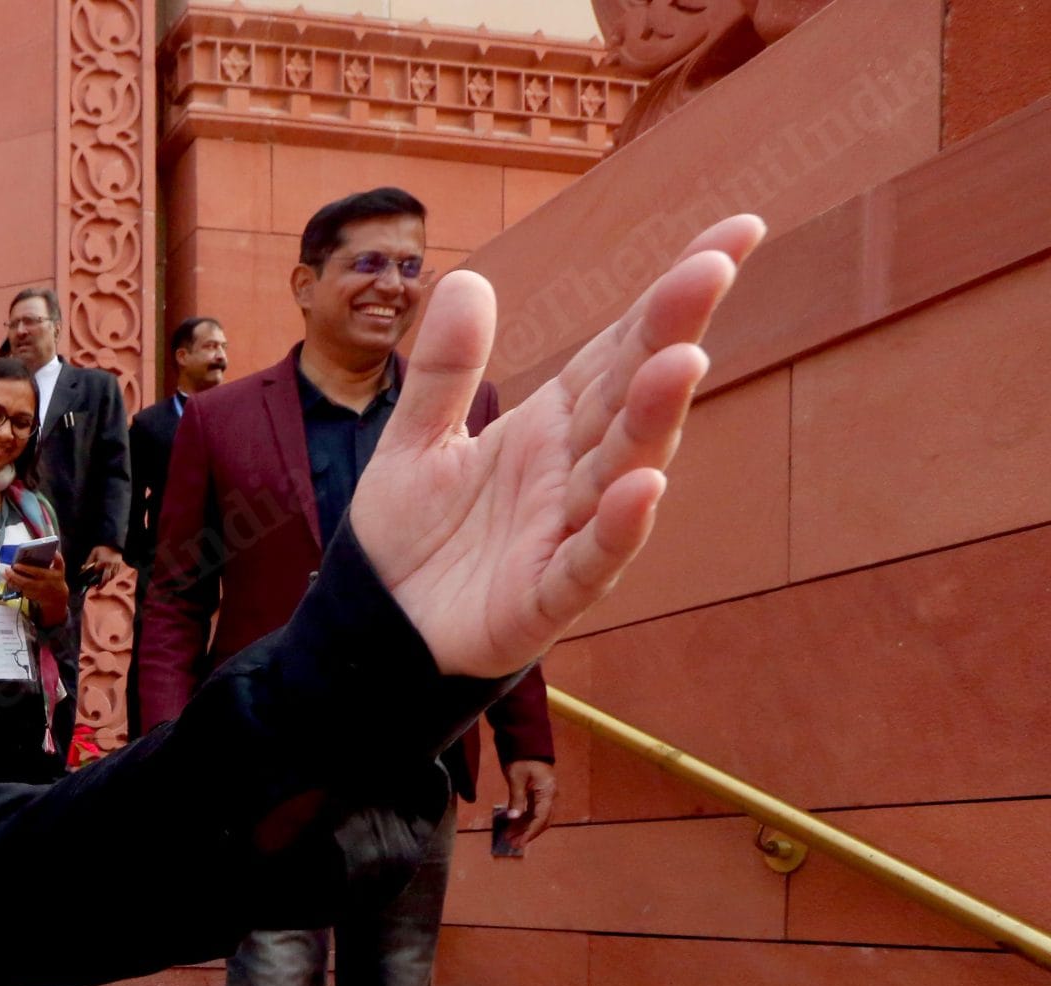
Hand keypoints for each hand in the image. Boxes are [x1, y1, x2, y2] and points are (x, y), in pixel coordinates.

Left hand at [6, 557, 68, 626]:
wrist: (56, 598)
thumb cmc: (57, 580)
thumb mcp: (60, 569)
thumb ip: (58, 560)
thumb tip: (54, 551)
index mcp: (48, 577)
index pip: (36, 573)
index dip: (25, 569)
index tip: (16, 565)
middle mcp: (40, 585)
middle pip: (25, 582)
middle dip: (14, 576)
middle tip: (7, 569)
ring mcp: (34, 592)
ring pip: (20, 587)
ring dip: (11, 581)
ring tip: (4, 574)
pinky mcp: (29, 595)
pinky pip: (19, 590)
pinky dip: (12, 585)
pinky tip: (7, 579)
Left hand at [82, 544, 126, 585]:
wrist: (115, 543)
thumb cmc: (103, 548)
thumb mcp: (94, 552)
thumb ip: (89, 561)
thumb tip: (83, 569)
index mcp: (102, 561)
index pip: (96, 573)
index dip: (92, 577)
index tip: (89, 582)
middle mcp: (109, 565)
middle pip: (106, 579)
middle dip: (101, 585)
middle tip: (97, 589)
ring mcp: (115, 566)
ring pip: (111, 577)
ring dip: (106, 582)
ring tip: (101, 584)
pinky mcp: (119, 566)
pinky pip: (115, 574)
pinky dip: (111, 577)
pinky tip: (107, 579)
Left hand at [350, 214, 764, 678]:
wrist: (374, 628)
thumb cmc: (409, 538)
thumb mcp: (415, 441)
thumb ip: (446, 371)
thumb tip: (469, 279)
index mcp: (548, 427)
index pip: (619, 349)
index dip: (671, 295)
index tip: (735, 233)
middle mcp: (571, 474)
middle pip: (631, 396)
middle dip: (671, 333)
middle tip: (711, 269)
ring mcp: (565, 535)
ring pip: (622, 470)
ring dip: (653, 419)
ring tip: (682, 360)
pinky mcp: (542, 599)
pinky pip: (586, 564)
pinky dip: (616, 531)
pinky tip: (642, 490)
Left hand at [500, 759, 557, 846]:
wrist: (527, 742)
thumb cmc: (521, 758)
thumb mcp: (516, 778)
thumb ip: (516, 799)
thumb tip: (513, 818)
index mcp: (547, 792)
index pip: (540, 818)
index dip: (530, 832)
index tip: (519, 843)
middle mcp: (551, 796)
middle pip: (542, 821)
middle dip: (528, 833)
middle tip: (512, 843)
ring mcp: (546, 795)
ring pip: (538, 817)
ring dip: (525, 827)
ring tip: (510, 836)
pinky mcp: (540, 793)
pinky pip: (535, 810)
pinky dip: (525, 819)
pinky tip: (514, 824)